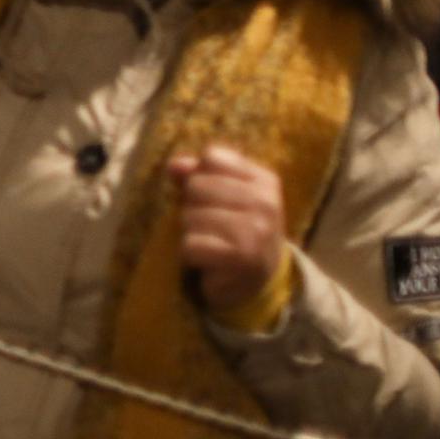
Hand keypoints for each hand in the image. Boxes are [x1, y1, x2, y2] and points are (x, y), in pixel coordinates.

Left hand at [170, 144, 287, 310]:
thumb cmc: (235, 231)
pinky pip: (190, 244)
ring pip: (190, 216)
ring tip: (211, 244)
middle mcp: (265, 202)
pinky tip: (207, 260)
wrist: (258, 281)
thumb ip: (197, 175)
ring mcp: (256, 230)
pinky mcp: (242, 257)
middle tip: (211, 227)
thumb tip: (173, 165)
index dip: (200, 177)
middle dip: (193, 207)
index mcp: (264, 180)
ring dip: (190, 233)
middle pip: (197, 185)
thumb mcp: (224, 197)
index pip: (213, 157)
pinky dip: (190, 254)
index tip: (214, 199)